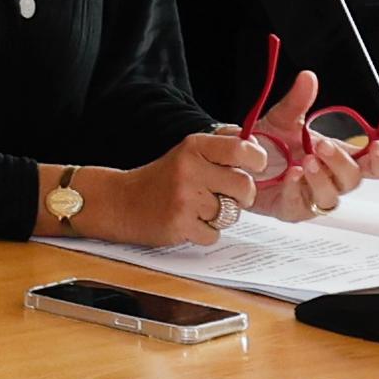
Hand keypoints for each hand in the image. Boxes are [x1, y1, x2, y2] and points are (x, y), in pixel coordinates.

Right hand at [84, 128, 279, 245]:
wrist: (121, 202)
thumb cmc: (162, 178)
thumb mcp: (188, 151)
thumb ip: (222, 143)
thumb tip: (257, 145)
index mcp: (194, 147)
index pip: (241, 149)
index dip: (256, 160)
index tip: (255, 167)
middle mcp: (189, 169)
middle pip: (244, 187)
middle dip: (243, 196)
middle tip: (229, 196)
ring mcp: (184, 199)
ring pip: (231, 214)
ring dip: (221, 216)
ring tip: (200, 209)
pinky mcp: (180, 225)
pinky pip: (214, 235)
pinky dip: (205, 233)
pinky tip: (188, 223)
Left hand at [239, 71, 374, 219]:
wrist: (240, 161)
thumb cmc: (270, 143)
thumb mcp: (283, 117)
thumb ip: (298, 100)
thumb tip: (308, 78)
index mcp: (337, 157)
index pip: (371, 164)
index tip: (377, 146)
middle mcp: (330, 179)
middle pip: (353, 179)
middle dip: (341, 162)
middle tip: (323, 145)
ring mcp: (313, 197)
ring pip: (331, 197)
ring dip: (322, 178)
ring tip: (307, 161)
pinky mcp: (292, 210)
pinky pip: (302, 206)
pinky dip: (298, 190)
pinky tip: (291, 176)